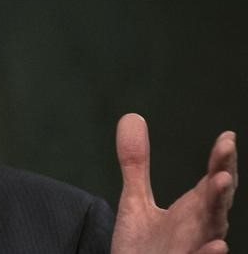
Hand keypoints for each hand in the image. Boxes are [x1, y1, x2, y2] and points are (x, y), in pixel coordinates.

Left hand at [112, 113, 237, 253]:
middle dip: (223, 177)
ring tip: (223, 181)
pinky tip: (218, 245)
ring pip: (213, 230)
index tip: (227, 137)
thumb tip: (131, 117)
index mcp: (192, 210)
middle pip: (216, 201)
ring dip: (219, 208)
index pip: (211, 181)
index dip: (220, 160)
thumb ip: (136, 164)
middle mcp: (199, 228)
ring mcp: (193, 249)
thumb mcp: (134, 200)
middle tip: (226, 149)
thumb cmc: (143, 245)